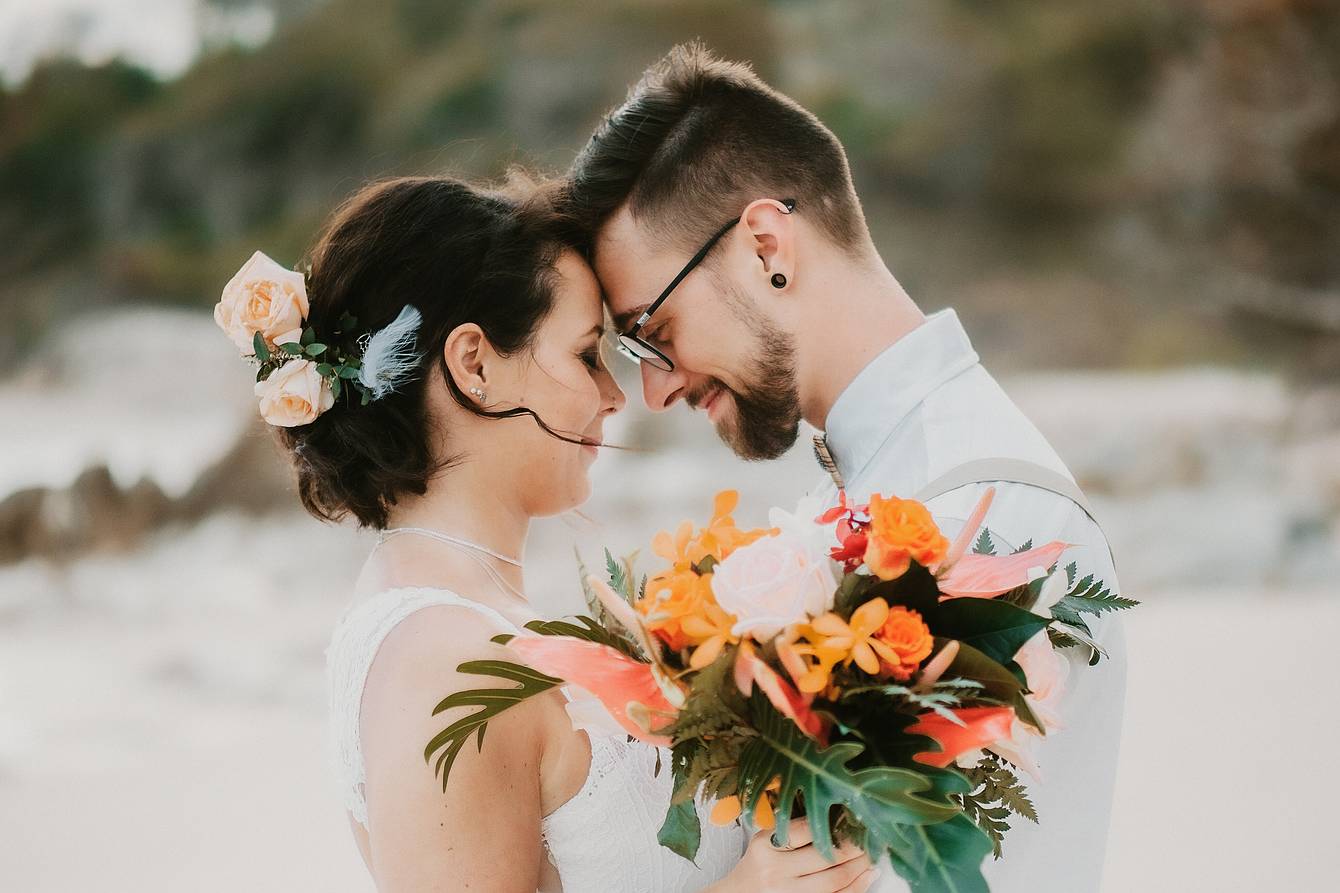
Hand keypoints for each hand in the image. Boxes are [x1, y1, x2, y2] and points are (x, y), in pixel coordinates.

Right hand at [711, 817, 878, 892]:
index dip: (833, 824)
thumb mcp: (765, 840)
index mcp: (766, 846)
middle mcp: (775, 871)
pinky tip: (866, 876)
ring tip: (871, 854)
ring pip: (834, 880)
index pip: (804, 830)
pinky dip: (856, 887)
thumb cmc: (758, 864)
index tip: (852, 818)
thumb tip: (837, 818)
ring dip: (859, 867)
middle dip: (853, 847)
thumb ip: (792, 829)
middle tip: (869, 837)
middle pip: (824, 857)